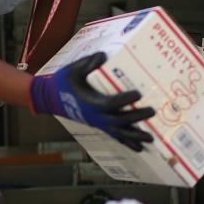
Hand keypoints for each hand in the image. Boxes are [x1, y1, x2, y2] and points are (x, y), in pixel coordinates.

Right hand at [28, 52, 154, 151]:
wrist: (51, 97)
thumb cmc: (64, 82)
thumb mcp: (73, 69)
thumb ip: (88, 63)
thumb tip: (103, 56)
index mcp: (91, 102)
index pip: (110, 103)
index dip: (124, 100)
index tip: (138, 94)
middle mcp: (96, 116)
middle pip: (119, 120)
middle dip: (136, 118)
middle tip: (152, 112)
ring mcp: (98, 122)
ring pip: (119, 132)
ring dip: (135, 136)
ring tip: (151, 138)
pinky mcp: (99, 125)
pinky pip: (114, 136)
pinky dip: (127, 142)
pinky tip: (140, 147)